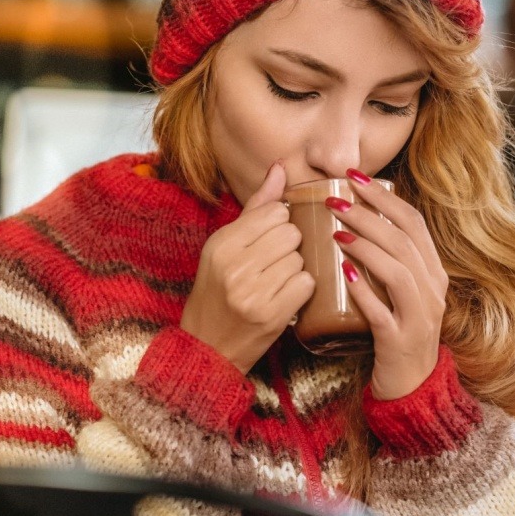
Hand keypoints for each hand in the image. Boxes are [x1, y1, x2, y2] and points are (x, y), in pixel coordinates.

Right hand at [180, 162, 314, 373]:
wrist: (207, 348)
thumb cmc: (218, 292)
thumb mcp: (225, 246)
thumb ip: (256, 206)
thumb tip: (280, 167)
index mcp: (221, 244)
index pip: (274, 212)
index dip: (279, 224)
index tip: (269, 239)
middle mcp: (234, 266)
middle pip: (291, 233)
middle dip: (289, 246)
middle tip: (273, 264)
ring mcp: (252, 293)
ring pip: (300, 259)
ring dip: (295, 269)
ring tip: (275, 282)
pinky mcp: (271, 316)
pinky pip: (307, 284)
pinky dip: (302, 290)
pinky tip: (285, 297)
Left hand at [327, 171, 447, 399]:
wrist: (413, 387)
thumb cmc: (398, 330)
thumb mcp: (400, 290)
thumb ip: (388, 259)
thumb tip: (356, 218)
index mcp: (433, 271)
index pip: (413, 222)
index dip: (384, 196)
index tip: (353, 177)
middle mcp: (433, 289)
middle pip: (404, 241)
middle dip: (368, 214)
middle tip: (335, 199)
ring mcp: (420, 316)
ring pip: (398, 271)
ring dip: (366, 247)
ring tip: (336, 232)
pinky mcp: (400, 341)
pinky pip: (382, 311)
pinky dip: (363, 290)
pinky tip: (343, 274)